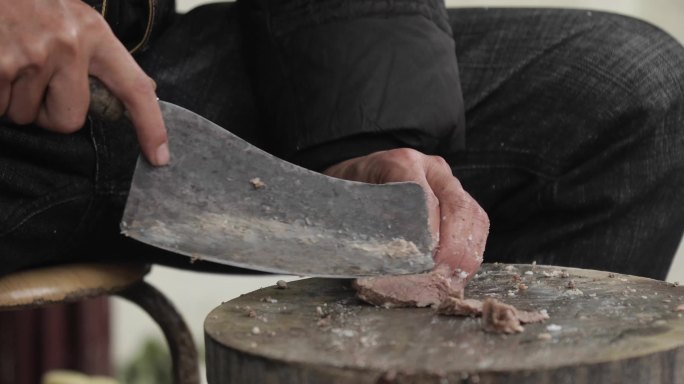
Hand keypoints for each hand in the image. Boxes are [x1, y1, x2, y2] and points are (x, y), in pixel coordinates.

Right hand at [0, 0, 167, 164]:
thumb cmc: (30, 4)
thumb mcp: (74, 21)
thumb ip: (98, 56)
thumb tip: (136, 92)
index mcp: (95, 35)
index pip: (135, 89)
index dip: (150, 126)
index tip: (160, 157)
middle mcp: (69, 45)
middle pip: (69, 120)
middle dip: (47, 113)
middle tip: (33, 82)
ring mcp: (32, 56)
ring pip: (25, 117)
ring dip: (14, 102)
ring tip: (9, 64)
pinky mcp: (0, 66)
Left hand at [324, 148, 488, 276]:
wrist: (358, 176)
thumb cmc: (349, 191)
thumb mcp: (345, 202)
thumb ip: (361, 221)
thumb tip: (377, 256)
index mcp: (401, 163)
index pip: (424, 198)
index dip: (428, 233)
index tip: (423, 261)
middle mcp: (431, 168)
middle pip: (458, 206)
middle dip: (454, 248)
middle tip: (441, 278)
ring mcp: (448, 182)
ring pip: (474, 216)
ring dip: (467, 253)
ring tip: (452, 281)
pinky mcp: (457, 198)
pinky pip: (477, 224)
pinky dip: (471, 252)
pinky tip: (458, 274)